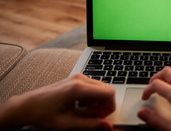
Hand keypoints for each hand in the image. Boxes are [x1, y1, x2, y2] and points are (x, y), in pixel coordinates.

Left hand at [0, 73, 115, 129]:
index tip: (101, 117)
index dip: (110, 107)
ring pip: (100, 88)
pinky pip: (93, 87)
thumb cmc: (44, 114)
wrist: (27, 106)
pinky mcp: (75, 79)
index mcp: (79, 88)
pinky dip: (92, 97)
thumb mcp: (68, 124)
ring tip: (85, 112)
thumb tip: (107, 126)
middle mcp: (80, 79)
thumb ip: (91, 125)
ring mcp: (78, 77)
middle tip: (92, 116)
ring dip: (98, 102)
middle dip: (104, 105)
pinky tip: (81, 105)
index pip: (109, 93)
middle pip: (106, 89)